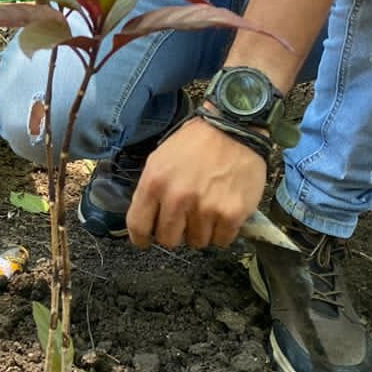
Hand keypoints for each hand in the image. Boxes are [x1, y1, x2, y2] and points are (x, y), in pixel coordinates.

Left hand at [125, 118, 266, 249]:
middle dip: (174, 232)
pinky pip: (221, 240)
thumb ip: (151, 189)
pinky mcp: (231, 214)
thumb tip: (146, 219)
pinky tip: (223, 210)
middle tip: (183, 218)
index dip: (141, 237)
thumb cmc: (194, 143)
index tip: (146, 239)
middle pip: (168, 240)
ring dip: (201, 230)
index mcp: (154, 182)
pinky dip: (222, 231)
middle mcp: (177, 198)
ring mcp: (205, 208)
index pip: (138, 226)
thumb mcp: (160, 159)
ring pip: (197, 242)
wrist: (234, 129)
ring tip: (207, 208)